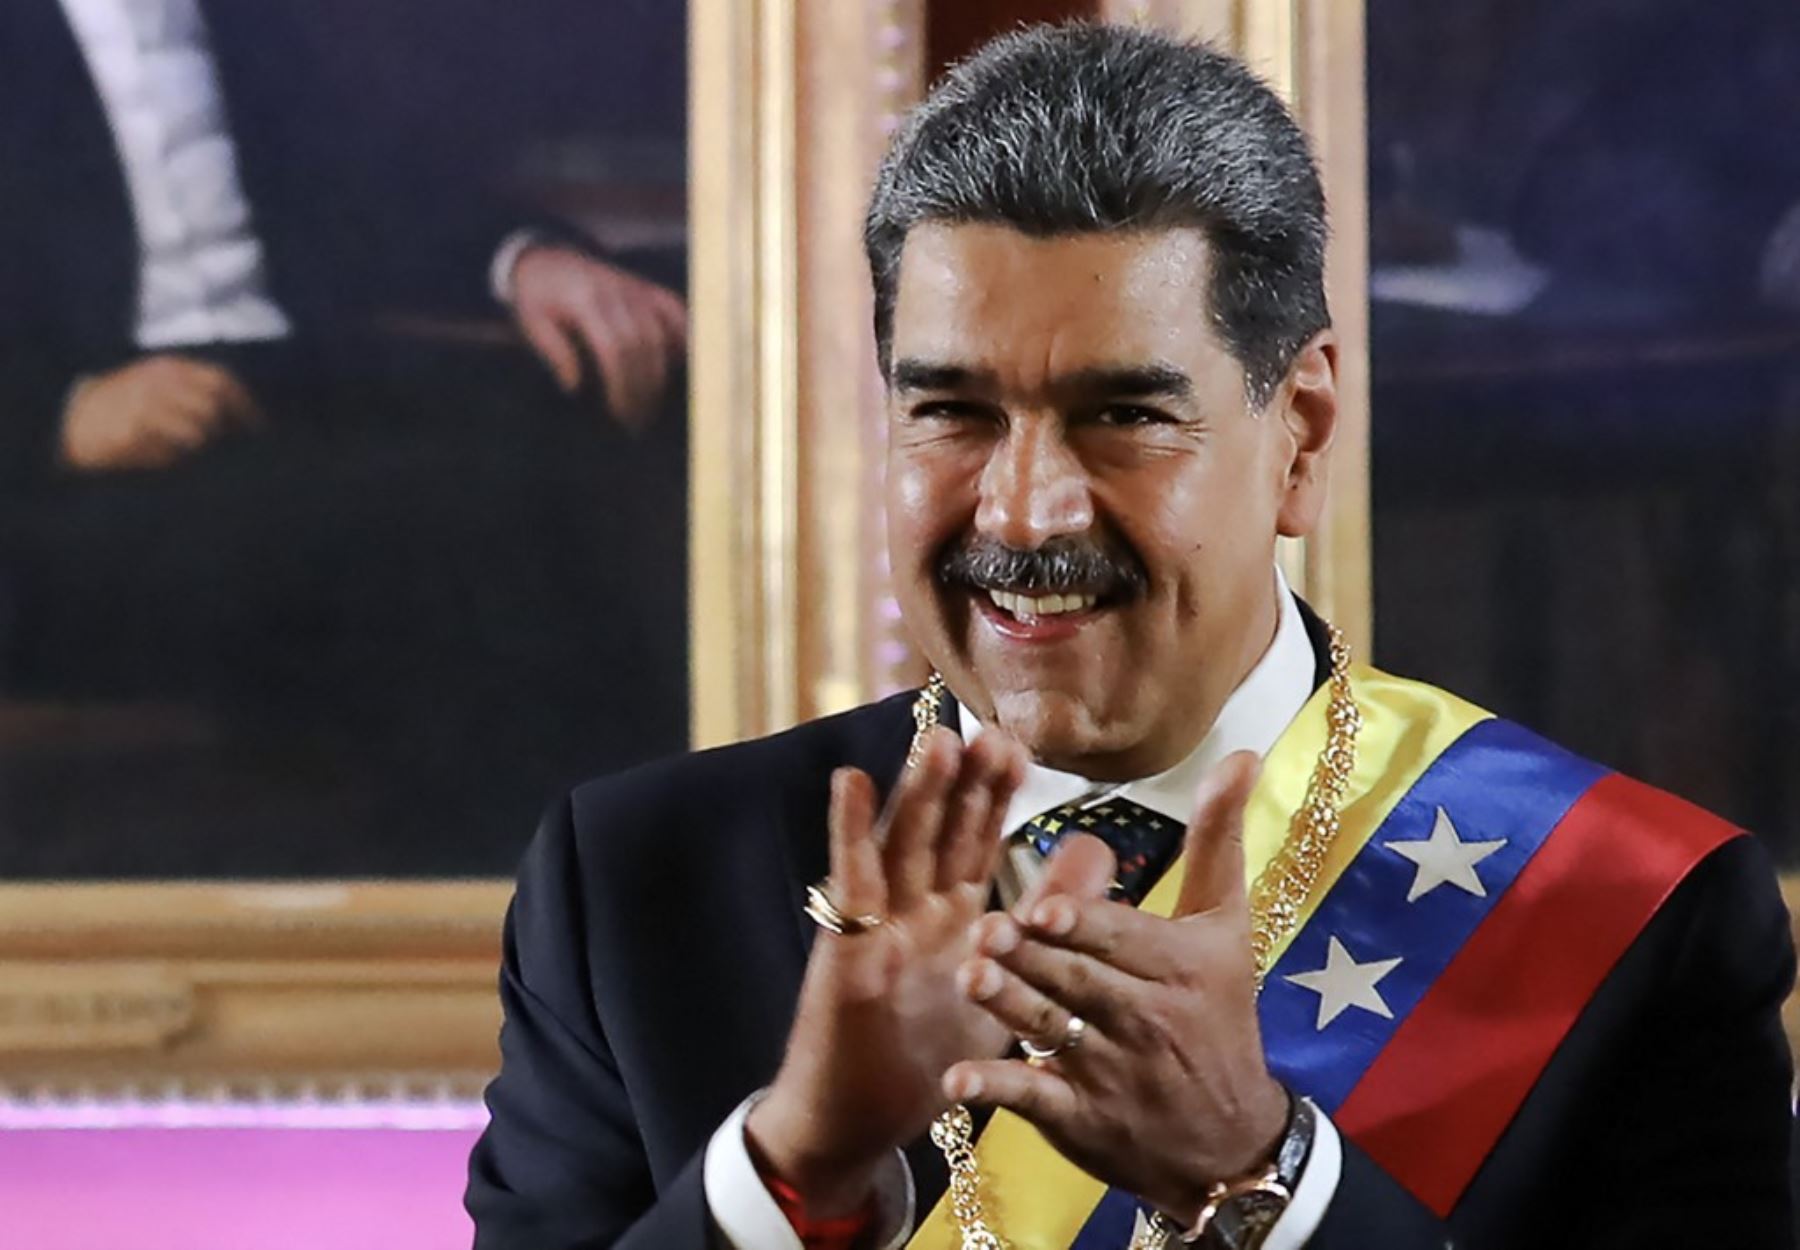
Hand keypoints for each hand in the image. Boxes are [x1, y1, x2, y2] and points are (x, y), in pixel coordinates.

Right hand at [60, 355, 260, 472]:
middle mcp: (158, 382)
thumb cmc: (127, 404)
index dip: (246, 406)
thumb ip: (197, 392)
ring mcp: (142, 407)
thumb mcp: (160, 385)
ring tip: (185, 451)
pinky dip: (169, 460)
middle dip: (221, 431)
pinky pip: (167, 455)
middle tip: (222, 447)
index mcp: (170, 368)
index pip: (222, 380)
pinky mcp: (129, 434)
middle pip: (212, 407)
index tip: (260, 429)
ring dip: (197, 448)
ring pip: (195, 433)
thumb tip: (244, 418)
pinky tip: (158, 456)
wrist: (73, 418)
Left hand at [509, 245, 686, 429]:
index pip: (614, 349)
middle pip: (642, 346)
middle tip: (638, 421)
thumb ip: (553, 352)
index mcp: (584, 301)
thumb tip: (574, 385)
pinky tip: (686, 362)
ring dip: (662, 373)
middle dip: (643, 387)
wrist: (546, 259)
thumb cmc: (537, 299)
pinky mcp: (645, 287)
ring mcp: (634, 287)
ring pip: (660, 332)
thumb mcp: (531, 322)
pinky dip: (685, 333)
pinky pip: (673, 308)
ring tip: (653, 404)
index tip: (620, 413)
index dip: (622, 384)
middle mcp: (615, 292)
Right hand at [746, 729, 1111, 1215]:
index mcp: (952, 916)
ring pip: (900, 845)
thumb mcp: (1001, 985)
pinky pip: (848, 883)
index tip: (1020, 745)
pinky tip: (852, 782)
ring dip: (916, 792)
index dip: (996, 795)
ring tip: (938, 741)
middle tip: (991, 731)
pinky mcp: (842, 951)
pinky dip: (849, 831)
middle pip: (941, 831)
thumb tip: (1099, 852)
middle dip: (963, 782)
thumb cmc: (921, 1054)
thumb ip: (1046, 919)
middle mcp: (912, 909)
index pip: (977, 842)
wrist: (857, 1119)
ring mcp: (875, 925)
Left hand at [944, 752, 1289, 1225]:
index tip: (1043, 908)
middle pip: (1079, 980)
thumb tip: (1242, 753)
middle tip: (983, 929)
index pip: (1123, 940)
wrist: (1231, 1140)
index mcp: (1179, 966)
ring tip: (969, 978)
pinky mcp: (1080, 1118)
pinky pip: (1034, 1100)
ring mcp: (1110, 1073)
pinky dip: (998, 1089)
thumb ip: (1219, 839)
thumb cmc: (1220, 1012)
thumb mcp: (1226, 925)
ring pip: (1052, 1030)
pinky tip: (956, 1079)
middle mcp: (1145, 1018)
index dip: (1084, 926)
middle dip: (1033, 957)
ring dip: (1008, 1007)